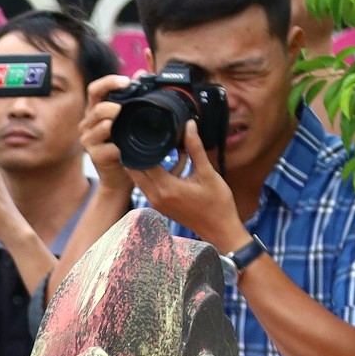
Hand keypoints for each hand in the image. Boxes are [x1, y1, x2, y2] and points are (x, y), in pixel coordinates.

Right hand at [81, 73, 133, 192]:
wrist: (123, 175)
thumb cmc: (127, 143)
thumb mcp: (130, 117)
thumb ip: (135, 94)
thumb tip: (141, 72)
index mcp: (96, 109)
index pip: (95, 89)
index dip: (109, 82)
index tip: (127, 82)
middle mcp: (89, 123)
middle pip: (98, 108)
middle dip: (116, 107)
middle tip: (128, 110)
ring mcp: (89, 140)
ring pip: (102, 126)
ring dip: (117, 126)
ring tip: (128, 129)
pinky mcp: (95, 156)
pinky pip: (108, 148)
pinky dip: (120, 147)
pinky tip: (127, 149)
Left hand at [125, 121, 250, 253]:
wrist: (220, 229)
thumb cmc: (217, 203)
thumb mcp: (207, 173)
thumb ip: (195, 149)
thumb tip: (189, 125)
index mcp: (166, 188)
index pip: (142, 162)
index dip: (142, 145)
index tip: (146, 131)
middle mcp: (155, 197)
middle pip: (135, 170)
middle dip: (140, 153)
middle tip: (151, 137)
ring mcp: (156, 203)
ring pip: (141, 178)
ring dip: (148, 163)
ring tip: (168, 149)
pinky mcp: (160, 205)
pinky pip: (149, 185)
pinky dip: (155, 173)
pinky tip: (175, 164)